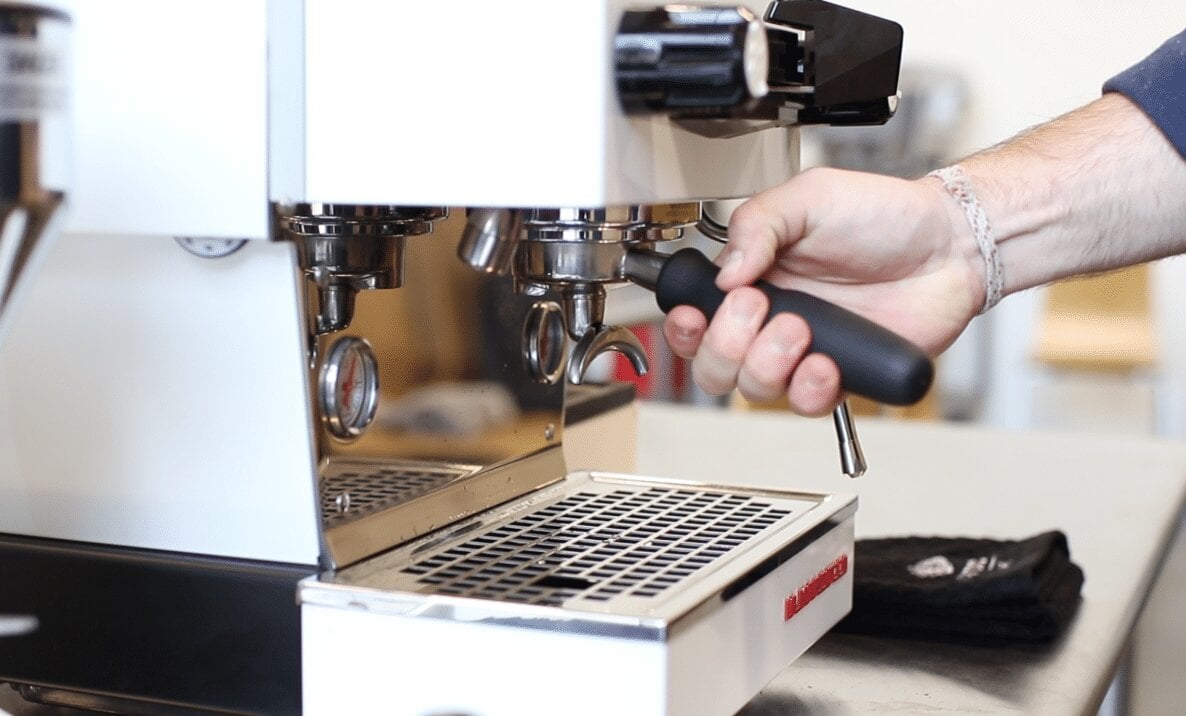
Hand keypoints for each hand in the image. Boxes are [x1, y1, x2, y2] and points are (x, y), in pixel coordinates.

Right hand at [664, 167, 982, 415]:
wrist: (950, 246)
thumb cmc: (884, 216)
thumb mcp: (810, 197)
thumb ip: (757, 224)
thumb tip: (723, 272)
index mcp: (753, 278)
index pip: (694, 318)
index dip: (684, 327)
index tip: (695, 315)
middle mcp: (770, 320)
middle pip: (713, 366)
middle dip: (726, 345)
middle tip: (759, 309)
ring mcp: (803, 353)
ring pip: (753, 389)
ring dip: (767, 364)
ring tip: (800, 330)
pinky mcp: (839, 377)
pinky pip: (805, 404)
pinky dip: (808, 389)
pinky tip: (825, 364)